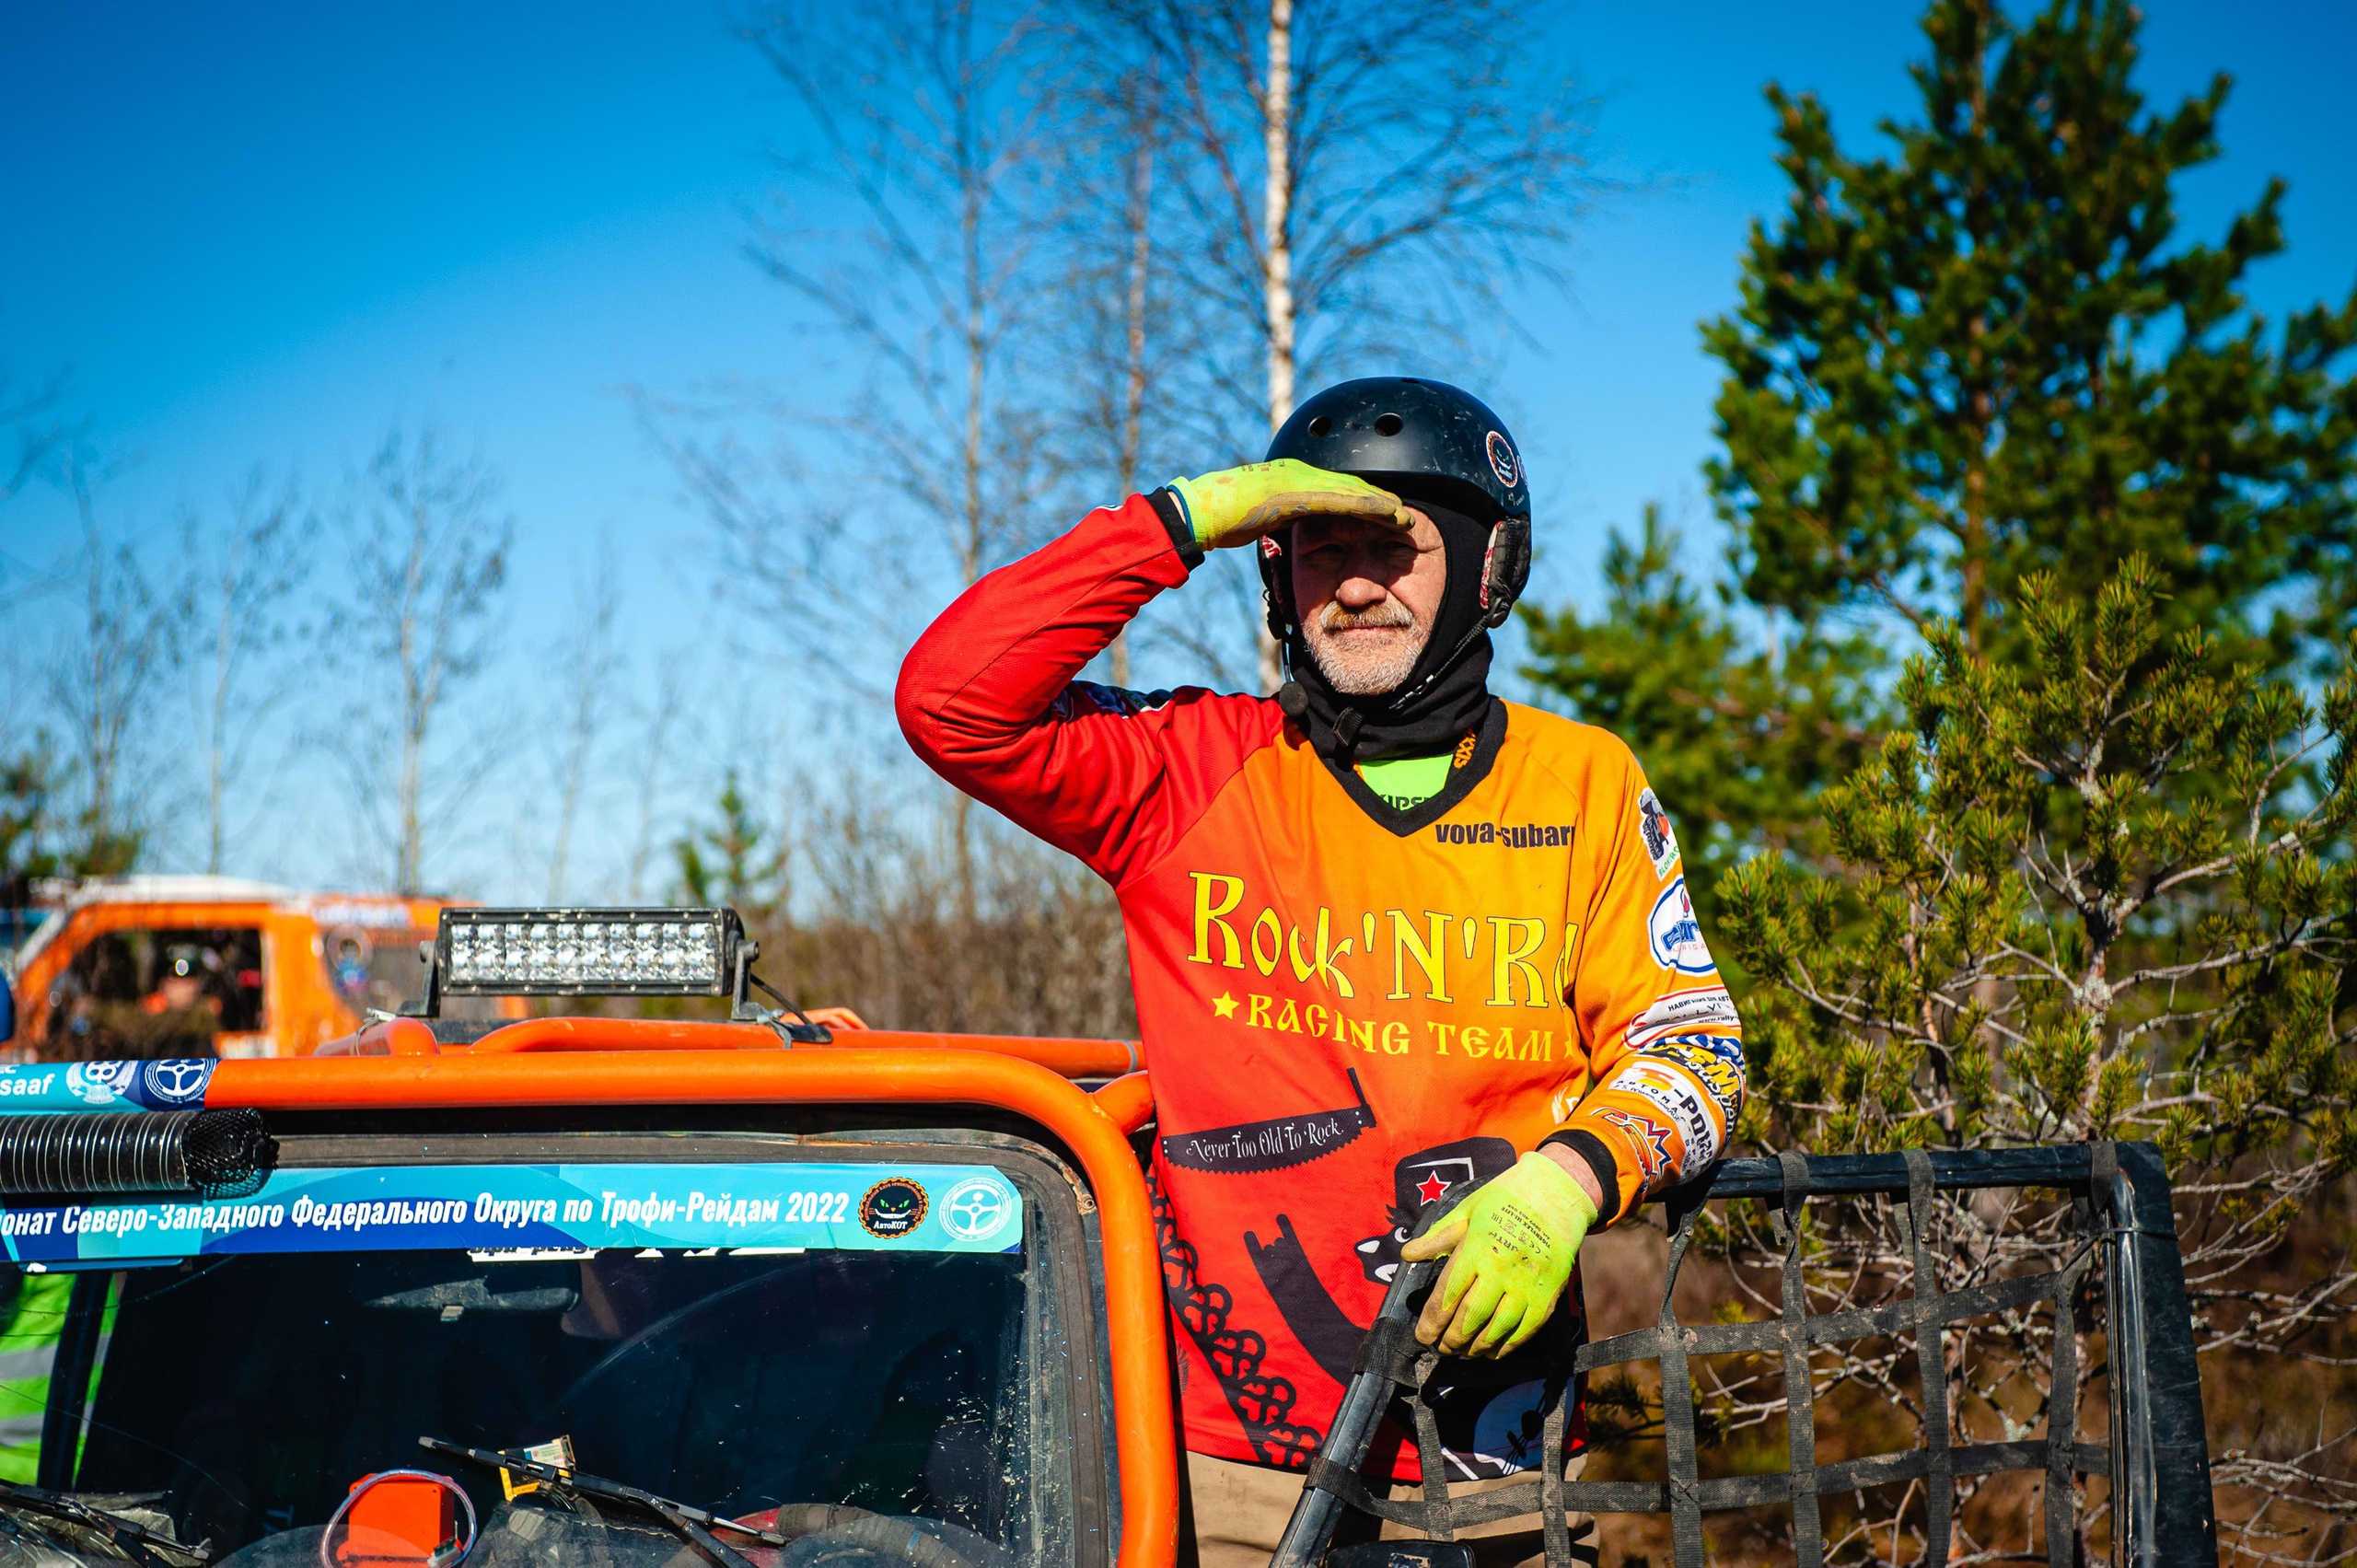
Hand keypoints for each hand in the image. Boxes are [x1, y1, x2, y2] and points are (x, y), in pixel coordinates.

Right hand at [1166, 459, 1406, 549]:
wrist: (1200, 511)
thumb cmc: (1221, 517)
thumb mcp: (1257, 515)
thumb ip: (1277, 516)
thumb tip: (1283, 525)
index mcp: (1291, 475)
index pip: (1334, 486)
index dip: (1362, 496)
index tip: (1383, 508)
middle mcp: (1299, 471)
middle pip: (1349, 484)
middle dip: (1378, 497)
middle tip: (1404, 511)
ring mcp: (1299, 480)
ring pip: (1350, 490)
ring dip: (1380, 503)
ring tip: (1404, 516)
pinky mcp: (1298, 494)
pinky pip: (1339, 501)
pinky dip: (1365, 506)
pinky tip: (1385, 514)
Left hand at [1400, 1150, 1597, 1357]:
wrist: (1557, 1194)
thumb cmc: (1506, 1198)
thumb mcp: (1468, 1209)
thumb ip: (1439, 1237)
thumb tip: (1407, 1255)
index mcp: (1476, 1247)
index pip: (1447, 1295)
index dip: (1432, 1322)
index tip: (1423, 1337)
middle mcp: (1501, 1270)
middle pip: (1470, 1317)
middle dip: (1451, 1339)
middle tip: (1441, 1349)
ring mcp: (1527, 1285)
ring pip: (1497, 1329)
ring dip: (1476, 1347)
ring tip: (1462, 1352)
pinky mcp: (1548, 1295)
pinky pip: (1525, 1330)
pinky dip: (1506, 1346)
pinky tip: (1492, 1351)